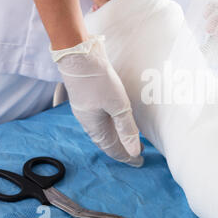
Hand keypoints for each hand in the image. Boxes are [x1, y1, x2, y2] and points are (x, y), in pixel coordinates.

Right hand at [51, 36, 142, 166]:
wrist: (79, 55)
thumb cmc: (98, 81)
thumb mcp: (118, 106)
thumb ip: (126, 129)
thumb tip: (134, 152)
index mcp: (94, 127)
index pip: (112, 148)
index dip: (126, 157)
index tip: (139, 162)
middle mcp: (89, 121)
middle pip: (107, 141)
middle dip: (123, 148)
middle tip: (138, 153)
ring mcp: (87, 110)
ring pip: (104, 130)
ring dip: (118, 136)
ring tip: (132, 139)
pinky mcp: (89, 99)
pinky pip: (102, 119)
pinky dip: (113, 125)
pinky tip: (118, 121)